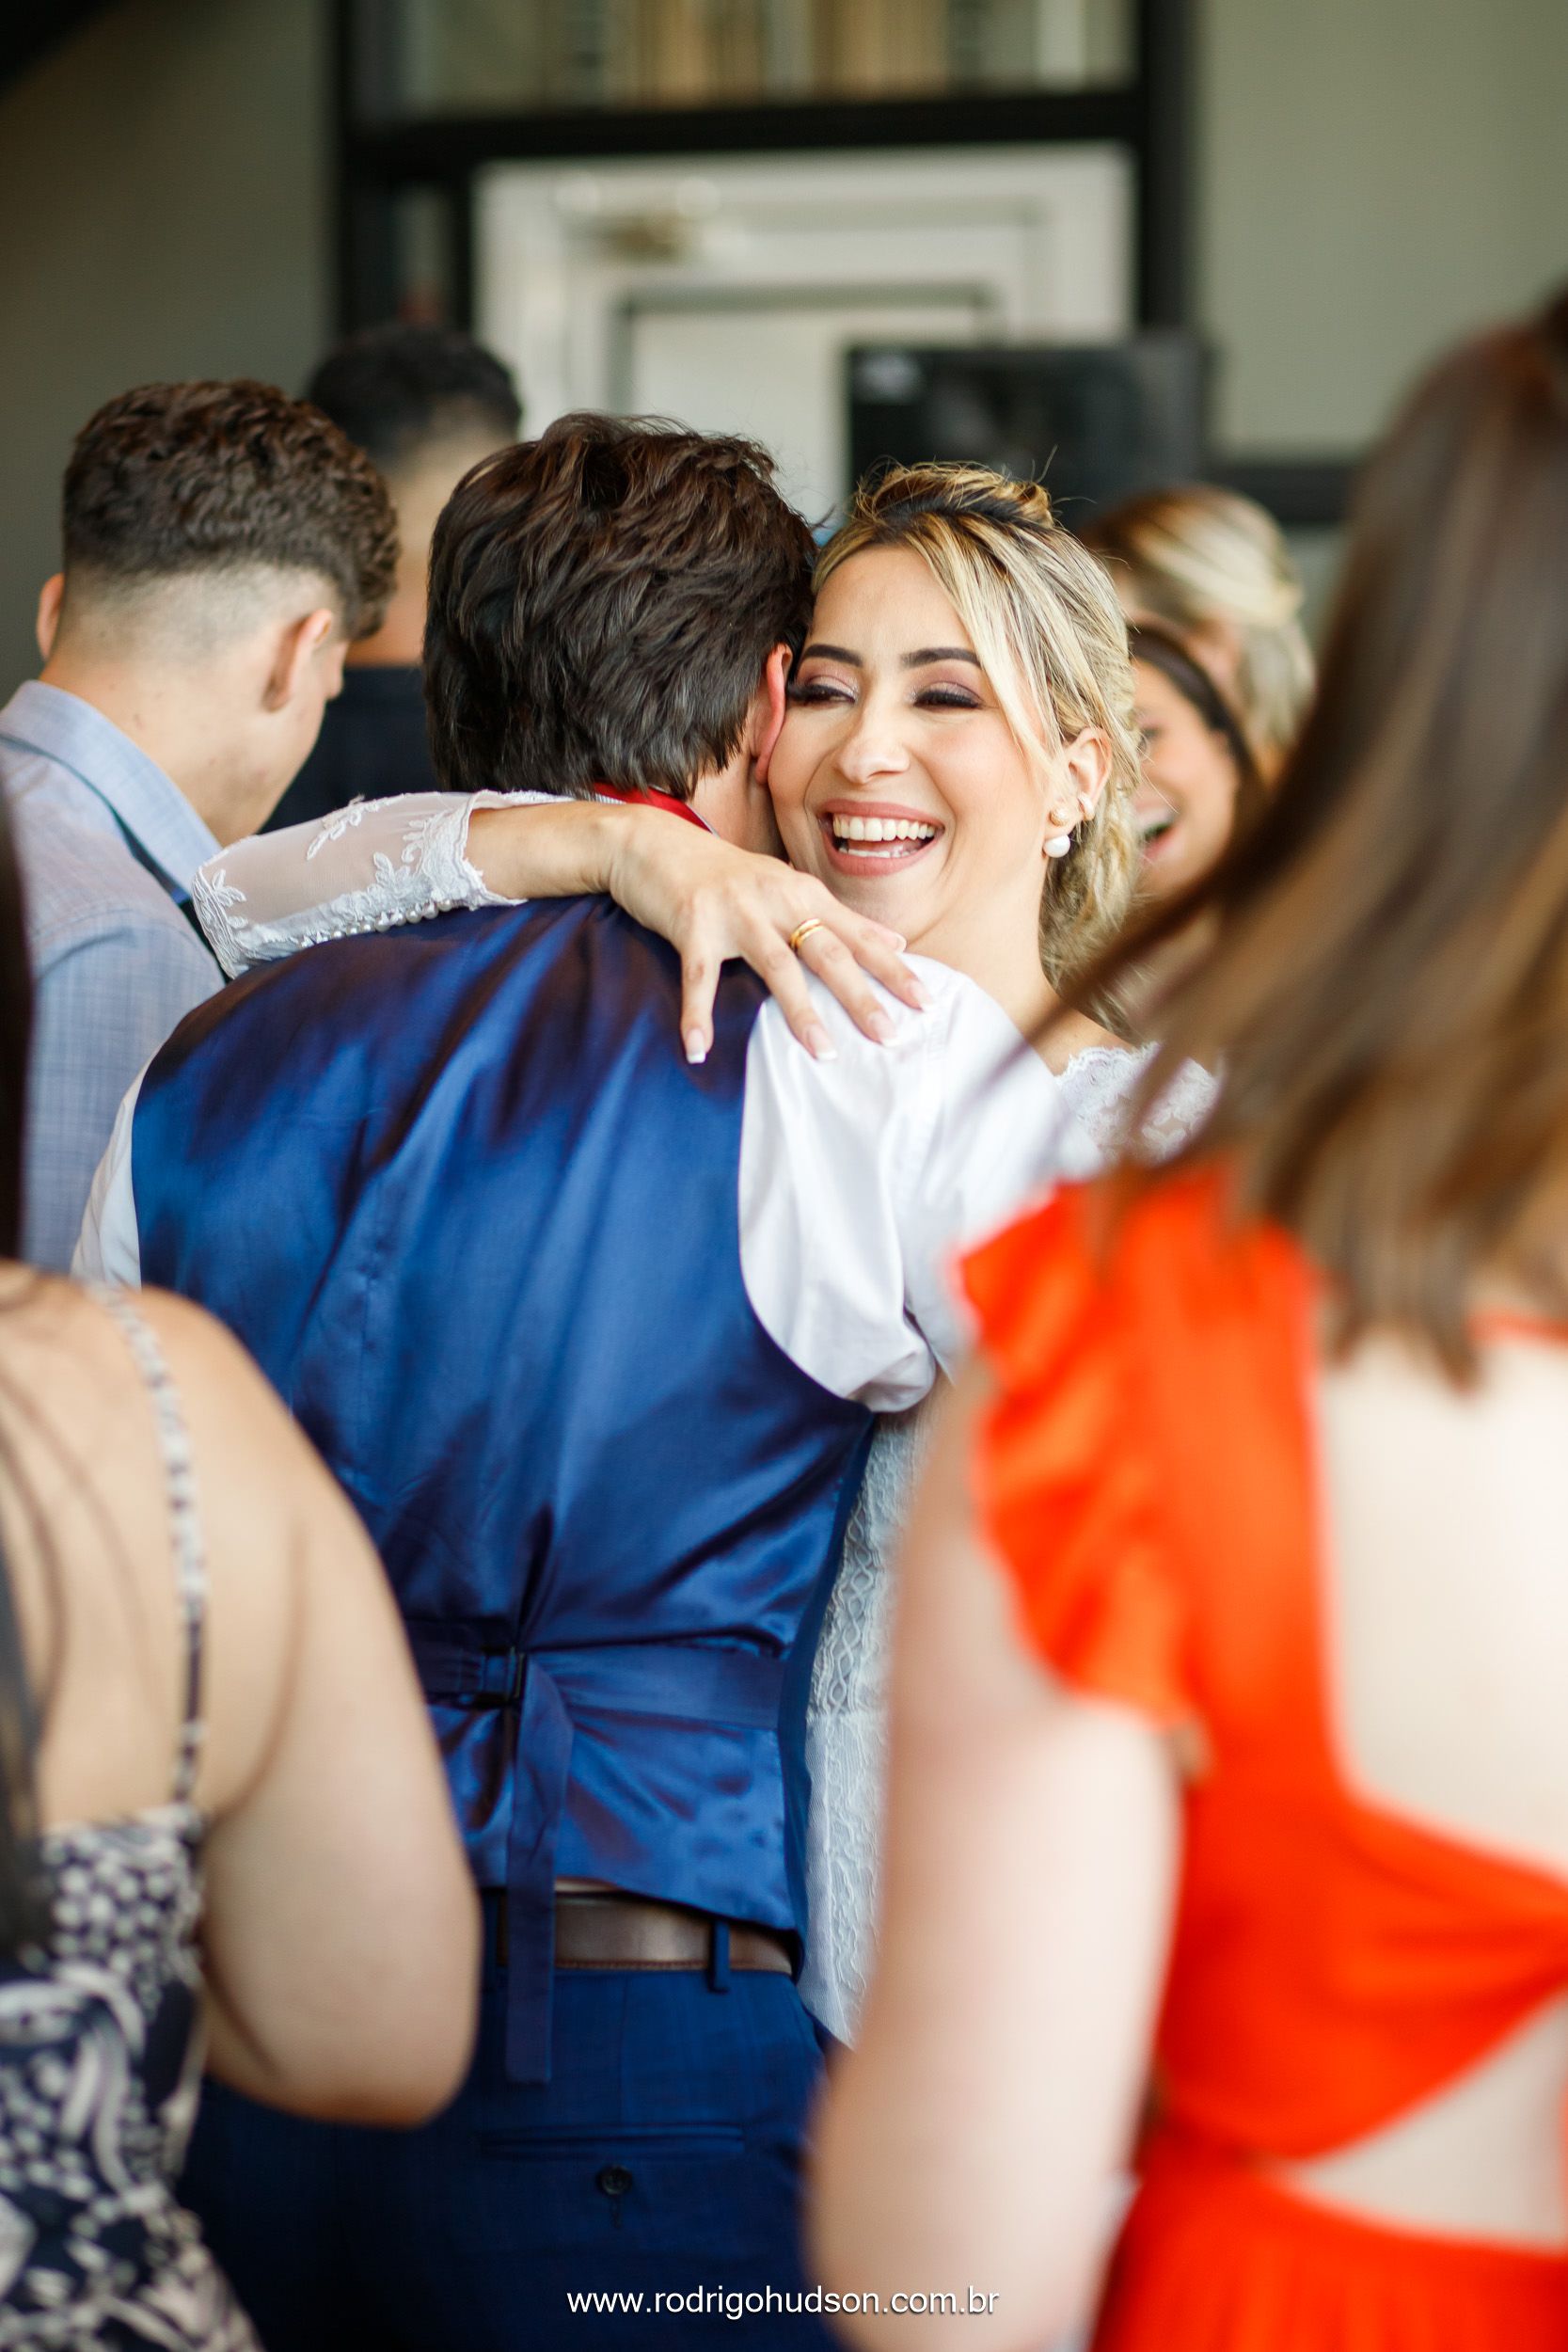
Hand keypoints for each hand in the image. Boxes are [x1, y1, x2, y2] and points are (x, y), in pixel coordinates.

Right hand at [602, 807, 926, 1062]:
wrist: (654, 844)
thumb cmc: (725, 875)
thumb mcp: (787, 887)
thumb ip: (838, 918)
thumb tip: (895, 943)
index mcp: (802, 893)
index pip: (858, 936)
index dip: (892, 969)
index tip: (925, 1002)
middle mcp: (775, 899)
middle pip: (827, 952)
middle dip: (860, 996)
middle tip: (889, 1036)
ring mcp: (734, 912)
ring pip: (777, 966)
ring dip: (800, 1012)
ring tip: (824, 1053)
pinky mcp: (692, 925)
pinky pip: (698, 978)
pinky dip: (697, 1016)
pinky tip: (699, 1051)